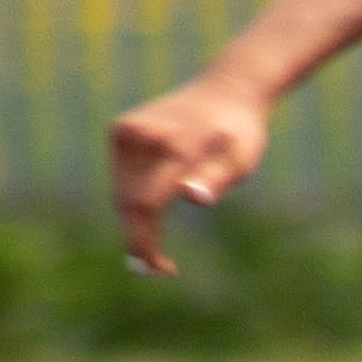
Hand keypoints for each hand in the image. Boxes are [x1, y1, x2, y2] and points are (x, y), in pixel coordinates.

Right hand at [110, 73, 275, 275]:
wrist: (226, 92)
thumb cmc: (238, 134)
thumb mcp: (242, 160)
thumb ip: (216, 179)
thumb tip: (193, 196)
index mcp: (175, 146)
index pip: (145, 204)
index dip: (145, 242)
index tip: (159, 269)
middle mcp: (144, 135)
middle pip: (127, 201)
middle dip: (138, 239)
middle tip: (159, 268)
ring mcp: (127, 130)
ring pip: (120, 191)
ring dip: (134, 220)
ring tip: (157, 243)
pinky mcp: (120, 129)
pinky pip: (120, 175)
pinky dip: (131, 196)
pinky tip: (152, 205)